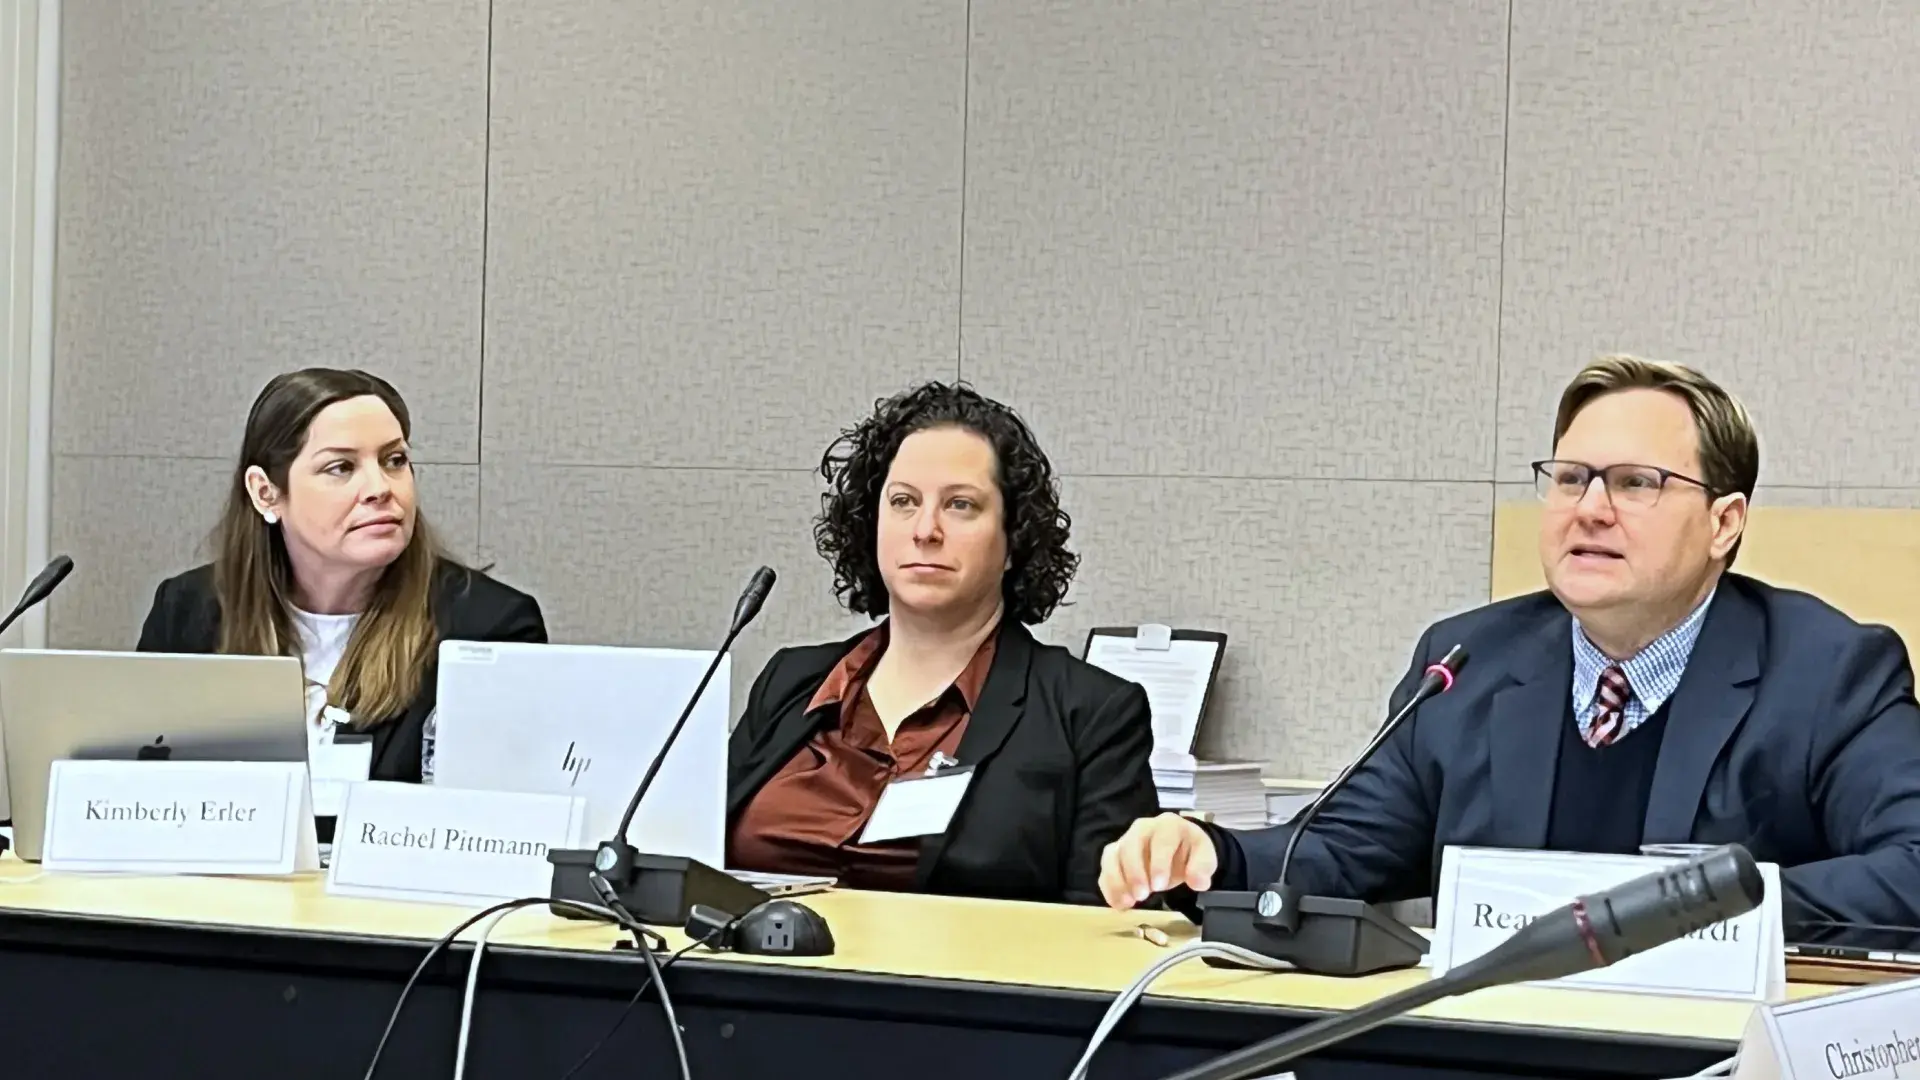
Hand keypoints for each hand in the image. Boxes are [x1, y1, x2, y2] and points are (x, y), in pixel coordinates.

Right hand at [1098, 813, 1217, 909]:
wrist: (1179, 849)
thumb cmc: (1190, 851)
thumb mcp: (1205, 856)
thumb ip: (1203, 867)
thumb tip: (1198, 883)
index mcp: (1168, 826)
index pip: (1160, 840)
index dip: (1158, 863)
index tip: (1159, 886)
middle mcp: (1142, 828)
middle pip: (1130, 845)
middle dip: (1134, 872)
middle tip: (1142, 896)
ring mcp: (1125, 840)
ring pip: (1113, 856)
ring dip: (1117, 880)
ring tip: (1128, 902)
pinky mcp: (1115, 855)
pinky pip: (1106, 869)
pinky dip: (1109, 887)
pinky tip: (1119, 904)